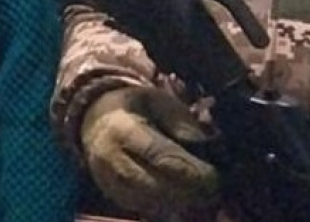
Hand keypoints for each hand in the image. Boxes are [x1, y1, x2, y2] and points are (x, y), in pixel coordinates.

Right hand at [80, 86, 218, 216]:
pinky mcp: (112, 194)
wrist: (94, 119)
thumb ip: (180, 121)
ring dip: (181, 203)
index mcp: (123, 129)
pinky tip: (184, 200)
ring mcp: (108, 180)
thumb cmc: (134, 108)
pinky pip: (143, 209)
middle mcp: (110, 158)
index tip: (215, 176)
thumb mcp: (157, 100)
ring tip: (203, 197)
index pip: (160, 156)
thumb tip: (204, 145)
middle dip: (190, 192)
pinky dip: (167, 207)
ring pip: (150, 203)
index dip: (191, 171)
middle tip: (214, 190)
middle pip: (155, 186)